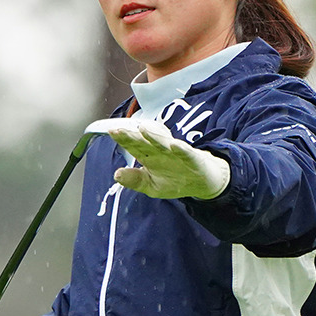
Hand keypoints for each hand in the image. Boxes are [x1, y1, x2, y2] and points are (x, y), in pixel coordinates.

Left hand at [89, 118, 229, 199]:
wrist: (203, 182)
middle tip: (119, 129)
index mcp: (149, 157)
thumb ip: (134, 180)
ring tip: (143, 129)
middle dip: (132, 135)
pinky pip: (186, 153)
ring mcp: (176, 154)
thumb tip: (116, 175)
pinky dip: (181, 149)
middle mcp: (160, 152)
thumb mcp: (151, 186)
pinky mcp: (193, 159)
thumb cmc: (175, 180)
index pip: (133, 146)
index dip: (123, 139)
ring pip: (163, 143)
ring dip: (154, 136)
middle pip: (144, 142)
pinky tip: (173, 145)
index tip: (112, 132)